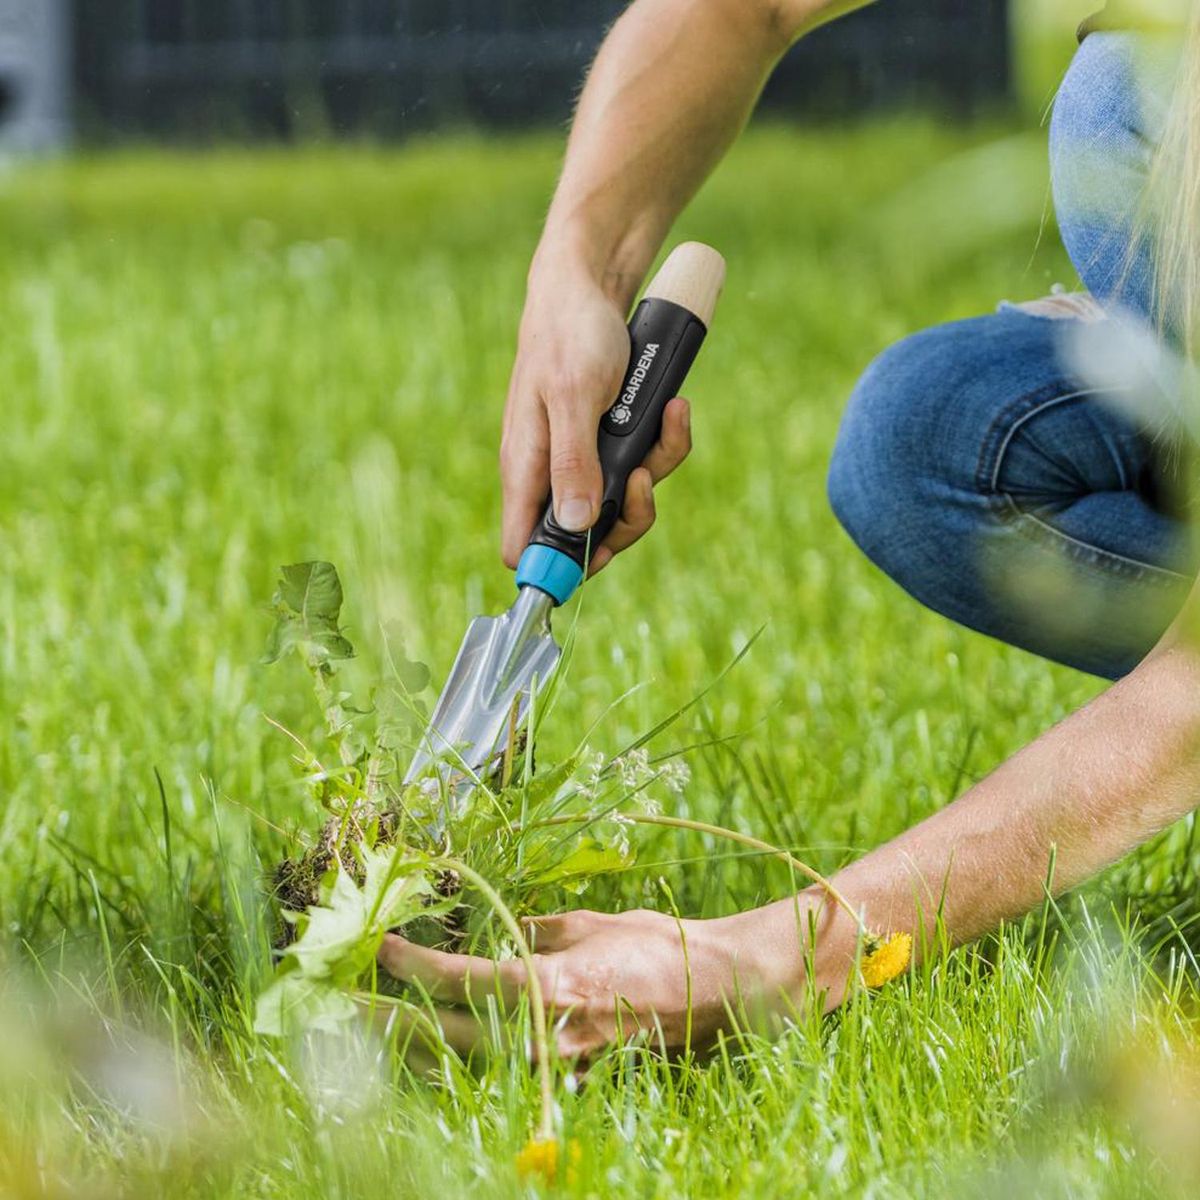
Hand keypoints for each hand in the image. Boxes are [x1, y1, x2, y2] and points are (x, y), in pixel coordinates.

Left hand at [378, 900, 832, 1060]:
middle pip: (441, 1035)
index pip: (463, 981)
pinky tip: (413, 1050)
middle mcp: (542, 1036)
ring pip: (455, 1064)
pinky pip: (486, 1073)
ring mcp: (547, 1066)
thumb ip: (540, 930)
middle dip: (380, 1019)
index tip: (379, 944)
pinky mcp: (557, 1077)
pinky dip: (443, 1060)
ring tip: (352, 1029)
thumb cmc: (658, 949)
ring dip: (400, 1046)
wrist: (714, 996)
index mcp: (551, 988)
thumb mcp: (593, 924)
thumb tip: (502, 926)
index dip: (413, 965)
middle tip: (328, 1002)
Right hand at [500, 259, 692, 576]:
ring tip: (669, 419)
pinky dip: (664, 441)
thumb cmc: (570, 334)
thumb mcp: (575, 396)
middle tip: (645, 478)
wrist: (589, 284)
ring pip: (623, 501)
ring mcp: (581, 459)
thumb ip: (574, 463)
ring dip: (656, 470)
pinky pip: (641, 464)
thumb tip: (578, 526)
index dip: (558, 568)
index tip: (597, 556)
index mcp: (526, 470)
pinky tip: (674, 409)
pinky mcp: (607, 442)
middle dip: (629, 517)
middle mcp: (551, 473)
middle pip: (588, 538)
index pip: (525, 547)